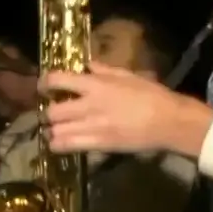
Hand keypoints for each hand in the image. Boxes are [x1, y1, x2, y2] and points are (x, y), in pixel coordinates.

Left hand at [41, 64, 212, 156]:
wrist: (169, 121)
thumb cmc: (152, 95)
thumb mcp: (127, 75)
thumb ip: (104, 69)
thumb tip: (87, 64)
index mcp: (96, 85)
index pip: (59, 80)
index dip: (45, 82)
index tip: (43, 86)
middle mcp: (89, 106)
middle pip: (53, 111)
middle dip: (48, 111)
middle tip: (52, 111)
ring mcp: (92, 127)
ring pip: (56, 131)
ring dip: (52, 130)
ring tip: (55, 129)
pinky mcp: (98, 145)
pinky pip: (68, 146)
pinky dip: (59, 145)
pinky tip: (60, 143)